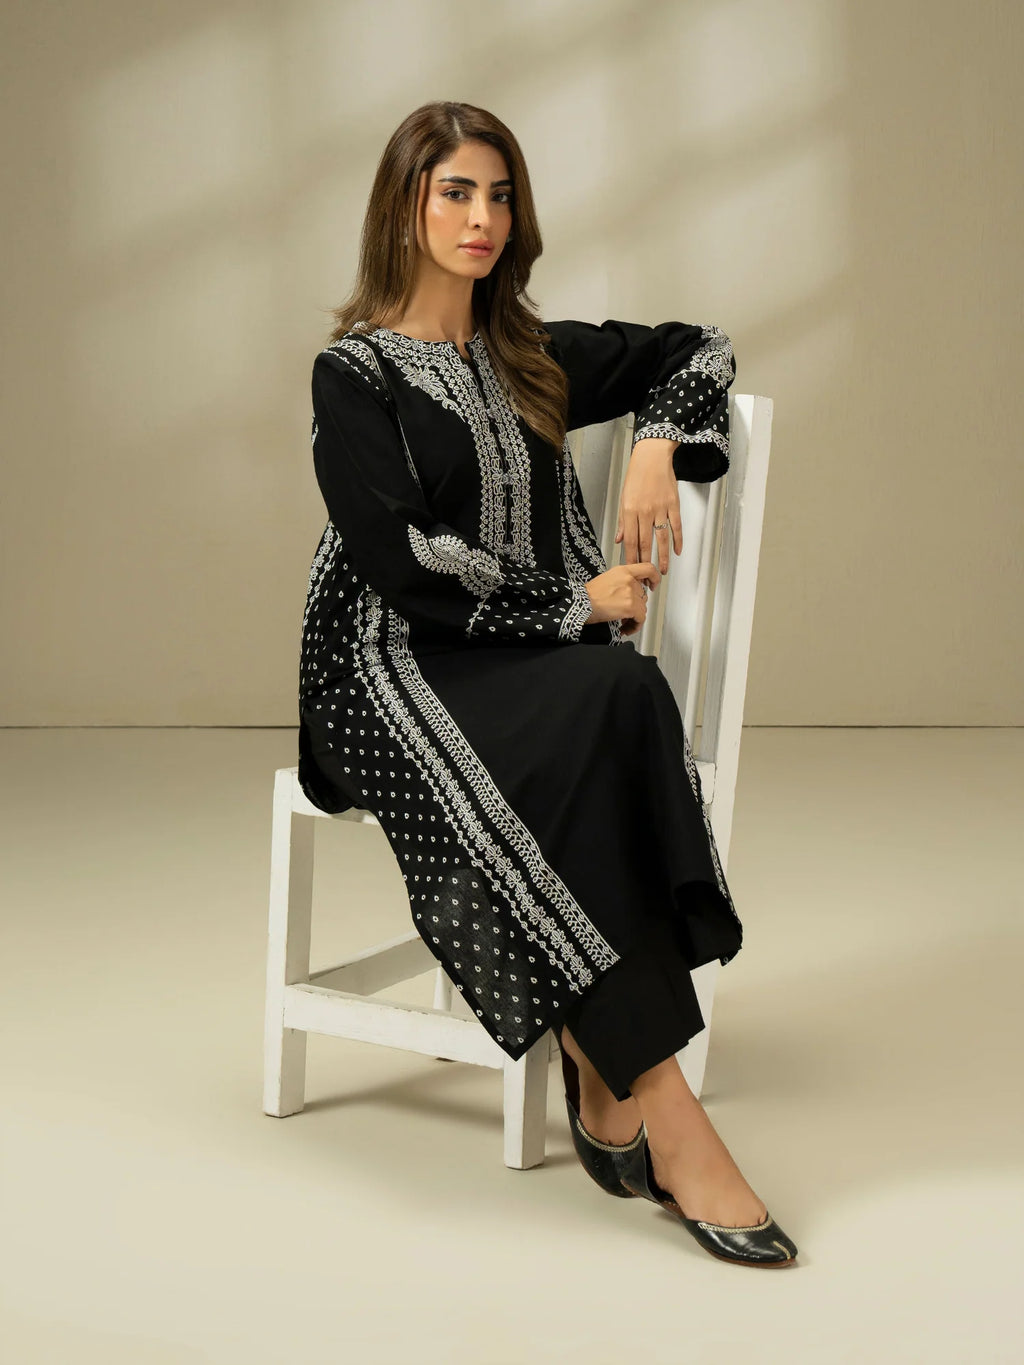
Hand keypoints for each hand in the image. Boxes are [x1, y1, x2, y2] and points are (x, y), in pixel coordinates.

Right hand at [584, 562, 660, 635]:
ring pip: (642, 609)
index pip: (648, 568)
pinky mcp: (630, 606)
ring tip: (622, 623)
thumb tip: (631, 592)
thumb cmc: (588, 595)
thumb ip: (623, 582)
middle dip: (636, 607)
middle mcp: (629, 580)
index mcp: (623, 571)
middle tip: (626, 614)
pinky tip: (625, 628)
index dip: (654, 578)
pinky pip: (640, 619)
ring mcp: (631, 593)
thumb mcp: (607, 579)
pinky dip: (634, 626)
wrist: (580, 604)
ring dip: (633, 618)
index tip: (652, 585)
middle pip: (643, 595)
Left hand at [615, 436, 681, 574]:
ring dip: (663, 556)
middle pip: (645, 543)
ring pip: (662, 538)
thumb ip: (623, 521)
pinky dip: (677, 540)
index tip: (633, 570)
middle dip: (646, 562)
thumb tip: (620, 540)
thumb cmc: (636, 476)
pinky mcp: (673, 504)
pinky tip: (677, 551)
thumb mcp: (623, 497)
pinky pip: (676, 526)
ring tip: (663, 570)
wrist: (652, 457)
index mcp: (630, 511)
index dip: (632, 557)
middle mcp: (644, 511)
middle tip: (648, 577)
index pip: (631, 540)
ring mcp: (660, 508)